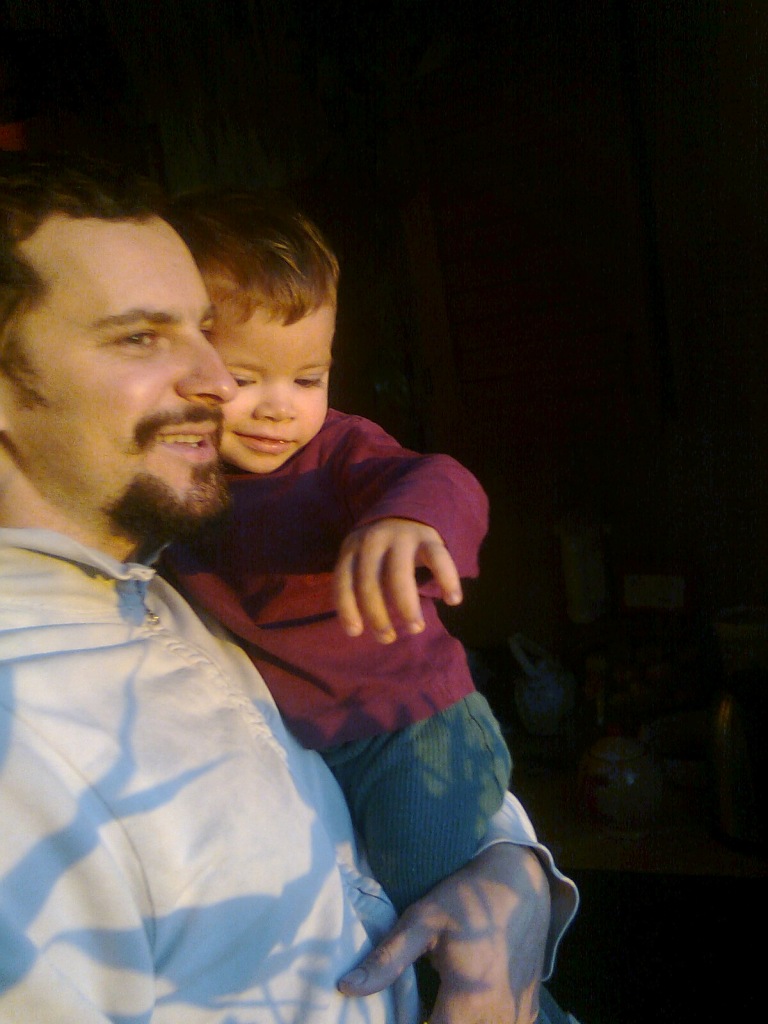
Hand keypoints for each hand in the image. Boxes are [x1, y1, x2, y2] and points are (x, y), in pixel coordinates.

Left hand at [333, 517, 462, 643]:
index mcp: (352, 547)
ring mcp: (401, 536)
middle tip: (387, 638)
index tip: (356, 632)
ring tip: (415, 628)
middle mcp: (374, 540)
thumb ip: (359, 584)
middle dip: (378, 615)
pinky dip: (447, 580)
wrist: (408, 510)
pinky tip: (453, 600)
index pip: (344, 580)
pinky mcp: (428, 537)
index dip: (347, 608)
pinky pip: (438, 560)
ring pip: (400, 575)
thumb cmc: (381, 549)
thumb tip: (359, 628)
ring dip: (406, 606)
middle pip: (370, 582)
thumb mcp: (361, 559)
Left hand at [338, 844, 550, 1022]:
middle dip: (430, 1019)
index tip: (397, 1011)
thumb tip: (346, 987)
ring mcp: (517, 1017)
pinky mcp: (528, 1011)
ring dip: (453, 1019)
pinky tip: (464, 998)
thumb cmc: (468, 898)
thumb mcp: (423, 920)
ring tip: (440, 996)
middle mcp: (498, 1018)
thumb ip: (387, 958)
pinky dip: (480, 1018)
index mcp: (468, 1003)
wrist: (521, 883)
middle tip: (418, 999)